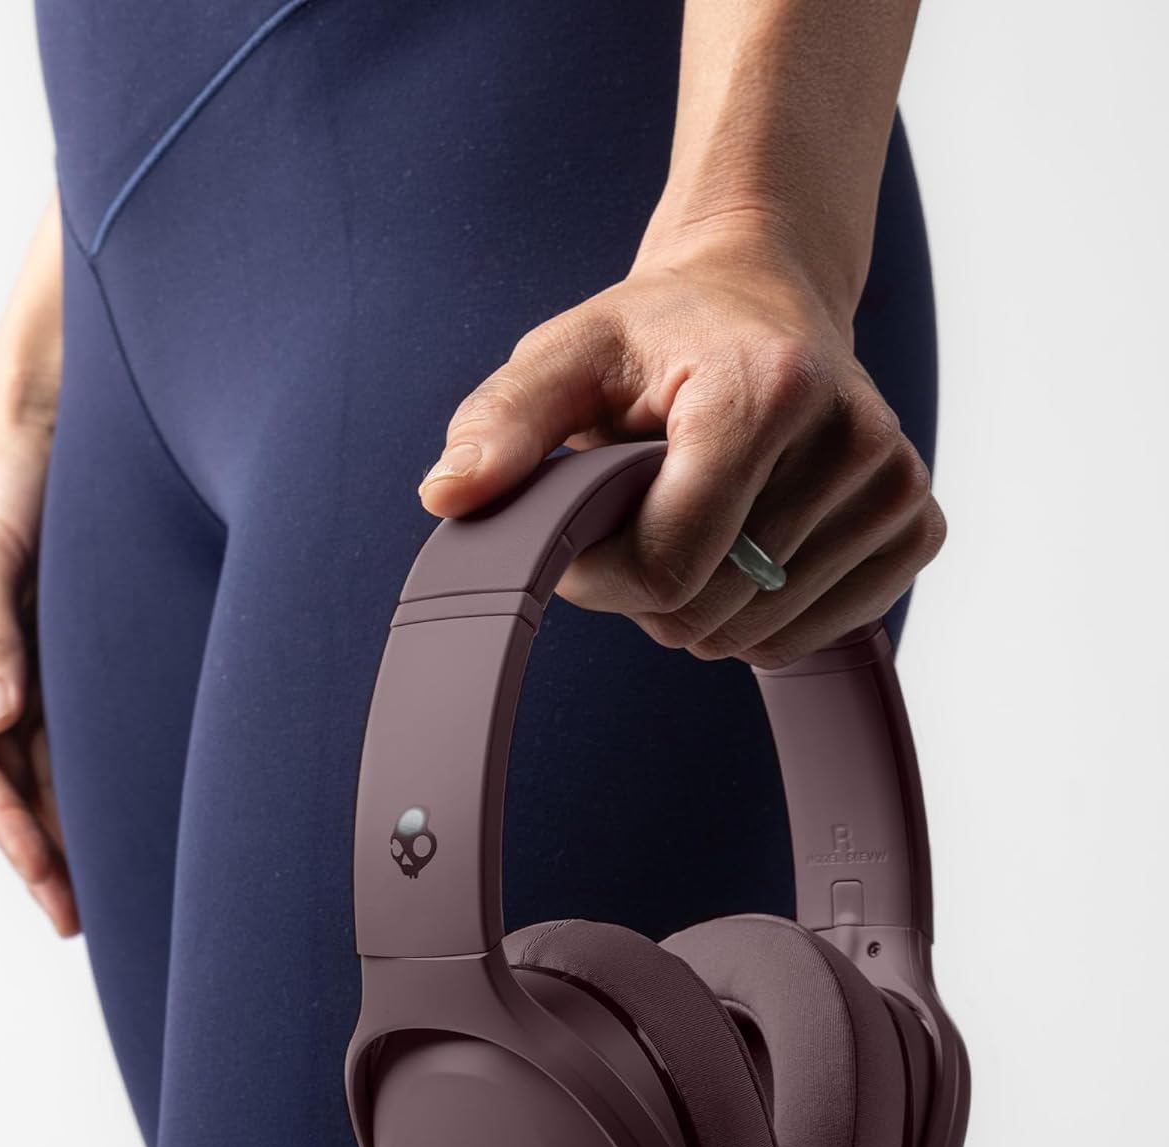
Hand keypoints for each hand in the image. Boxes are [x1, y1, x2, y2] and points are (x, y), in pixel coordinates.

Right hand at [0, 198, 75, 933]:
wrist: (46, 426)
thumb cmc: (4, 482)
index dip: (10, 833)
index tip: (49, 885)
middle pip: (7, 784)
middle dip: (39, 851)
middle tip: (78, 915)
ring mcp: (22, 667)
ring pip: (42, 767)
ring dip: (67, 824)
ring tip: (105, 884)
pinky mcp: (63, 652)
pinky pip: (74, 731)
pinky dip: (90, 775)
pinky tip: (121, 810)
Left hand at [418, 230, 944, 667]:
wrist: (763, 294)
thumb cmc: (657, 333)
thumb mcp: (563, 354)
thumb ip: (503, 425)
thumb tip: (447, 497)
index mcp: (766, 391)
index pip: (666, 569)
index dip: (601, 575)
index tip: (585, 524)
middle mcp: (854, 439)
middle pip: (710, 611)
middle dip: (649, 586)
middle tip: (646, 507)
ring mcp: (895, 487)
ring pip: (758, 634)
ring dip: (702, 601)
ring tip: (701, 512)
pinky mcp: (916, 526)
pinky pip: (810, 636)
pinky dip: (759, 615)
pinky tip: (750, 539)